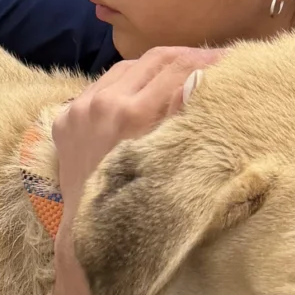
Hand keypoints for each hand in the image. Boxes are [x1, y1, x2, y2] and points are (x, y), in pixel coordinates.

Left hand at [50, 47, 222, 203]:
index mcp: (132, 114)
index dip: (207, 60)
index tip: (229, 61)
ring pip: (126, 68)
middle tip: (211, 63)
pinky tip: (141, 96)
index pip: (176, 68)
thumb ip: (185, 117)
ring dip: (155, 70)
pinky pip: (101, 87)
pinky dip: (126, 87)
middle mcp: (102, 104)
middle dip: (186, 58)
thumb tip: (204, 76)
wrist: (89, 237)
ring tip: (179, 77)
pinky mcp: (64, 117)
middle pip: (153, 60)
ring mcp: (79, 108)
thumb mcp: (173, 165)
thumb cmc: (142, 211)